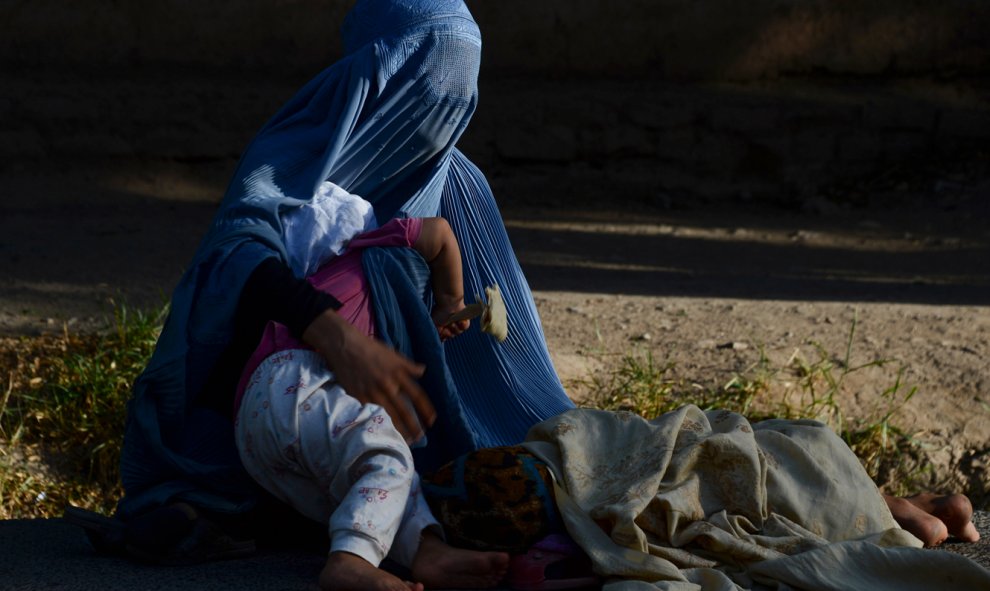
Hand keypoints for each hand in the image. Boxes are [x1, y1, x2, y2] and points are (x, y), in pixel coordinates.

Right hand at [302, 310, 435, 442]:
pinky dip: (378, 423)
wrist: (345, 347)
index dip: (426, 409)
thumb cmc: (370, 349)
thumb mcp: (393, 354)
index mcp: (398, 374)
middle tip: (420, 438)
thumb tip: (423, 371)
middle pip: (404, 410)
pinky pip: (371, 413)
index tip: (432, 421)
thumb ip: (408, 365)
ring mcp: (373, 392)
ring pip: (388, 415)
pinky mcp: (359, 397)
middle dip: (414, 426)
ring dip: (398, 429)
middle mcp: (388, 385)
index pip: (417, 395)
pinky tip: (383, 432)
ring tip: (405, 440)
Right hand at [432, 298, 469, 340]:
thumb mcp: (434, 324)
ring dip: (454, 327)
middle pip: (451, 336)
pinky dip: (461, 324)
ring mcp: (458, 323)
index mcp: (444, 326)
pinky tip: (459, 321)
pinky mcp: (465, 321)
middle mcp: (451, 325)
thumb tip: (440, 340)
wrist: (448, 303)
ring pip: (457, 332)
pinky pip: (464, 328)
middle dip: (448, 332)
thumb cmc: (440, 312)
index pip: (444, 336)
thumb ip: (436, 333)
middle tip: (446, 324)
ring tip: (451, 321)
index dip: (443, 336)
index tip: (442, 331)